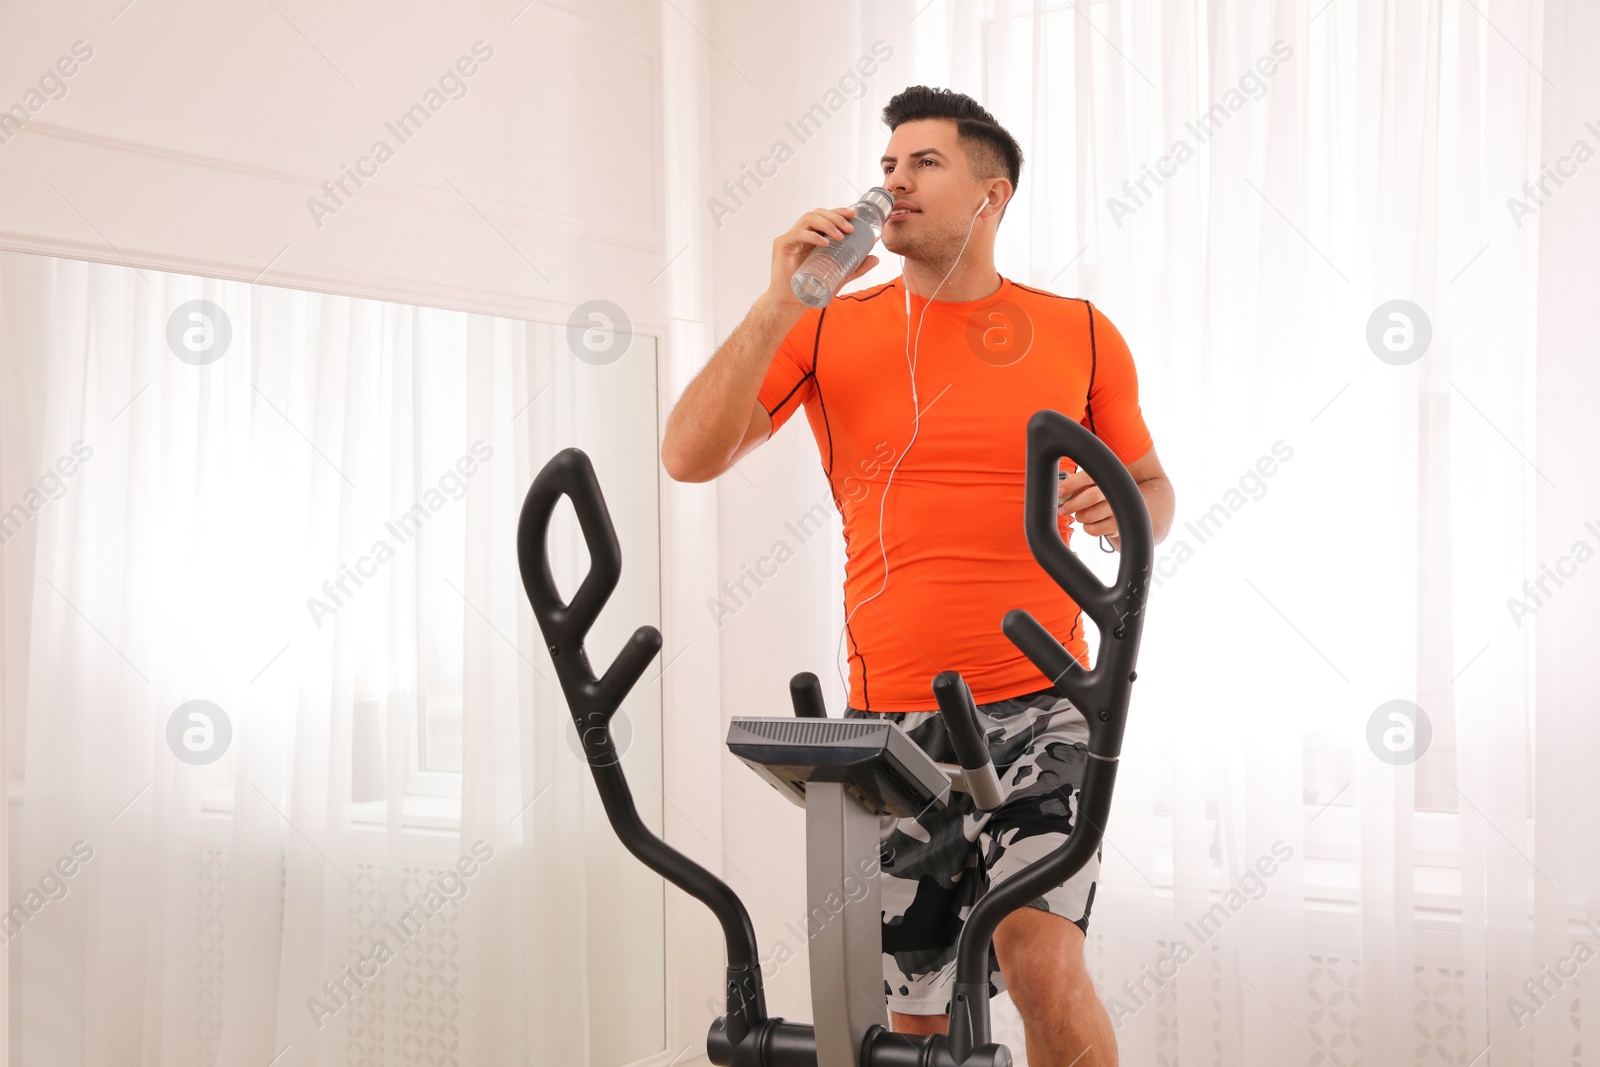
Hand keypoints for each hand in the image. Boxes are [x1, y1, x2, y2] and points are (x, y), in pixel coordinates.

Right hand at [766, 205, 880, 311]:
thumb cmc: (811, 288)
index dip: (839, 211)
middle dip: (836, 217)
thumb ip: (856, 267)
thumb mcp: (839, 275)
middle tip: (850, 229)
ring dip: (827, 224)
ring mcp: (792, 238)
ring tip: (840, 236)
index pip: (826, 216)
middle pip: (818, 213)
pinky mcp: (782, 244)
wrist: (792, 303)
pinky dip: (813, 236)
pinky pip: (798, 234)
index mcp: (814, 236)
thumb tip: (875, 259)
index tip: (854, 215)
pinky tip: (824, 243)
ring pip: (809, 218)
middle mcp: (802, 233)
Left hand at [1058, 468, 1119, 546]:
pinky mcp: (1116, 524)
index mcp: (1104, 478)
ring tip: (1081, 514)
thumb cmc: (1101, 494)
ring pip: (1089, 515)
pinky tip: (1090, 522)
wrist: (1126, 506)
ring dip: (1080, 516)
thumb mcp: (1091, 485)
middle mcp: (1113, 492)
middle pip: (1091, 497)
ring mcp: (1117, 508)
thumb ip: (1077, 486)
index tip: (1059, 493)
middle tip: (1063, 509)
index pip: (1087, 478)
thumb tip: (1060, 494)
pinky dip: (1087, 527)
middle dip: (1072, 505)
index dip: (1070, 485)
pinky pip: (1093, 529)